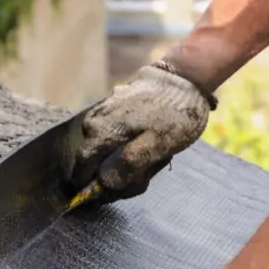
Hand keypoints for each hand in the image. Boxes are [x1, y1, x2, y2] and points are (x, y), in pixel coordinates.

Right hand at [72, 61, 215, 203]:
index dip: (101, 188)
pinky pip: (114, 142)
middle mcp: (92, 123)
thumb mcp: (159, 144)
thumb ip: (130, 164)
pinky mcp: (111, 113)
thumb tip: (104, 182)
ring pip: (106, 155)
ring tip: (154, 157)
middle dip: (120, 176)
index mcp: (99, 132)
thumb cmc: (175, 114)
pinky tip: (150, 146)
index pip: (83, 173)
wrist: (185, 80)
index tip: (124, 189)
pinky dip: (130, 149)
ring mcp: (100, 116)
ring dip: (128, 164)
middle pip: (95, 165)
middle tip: (148, 171)